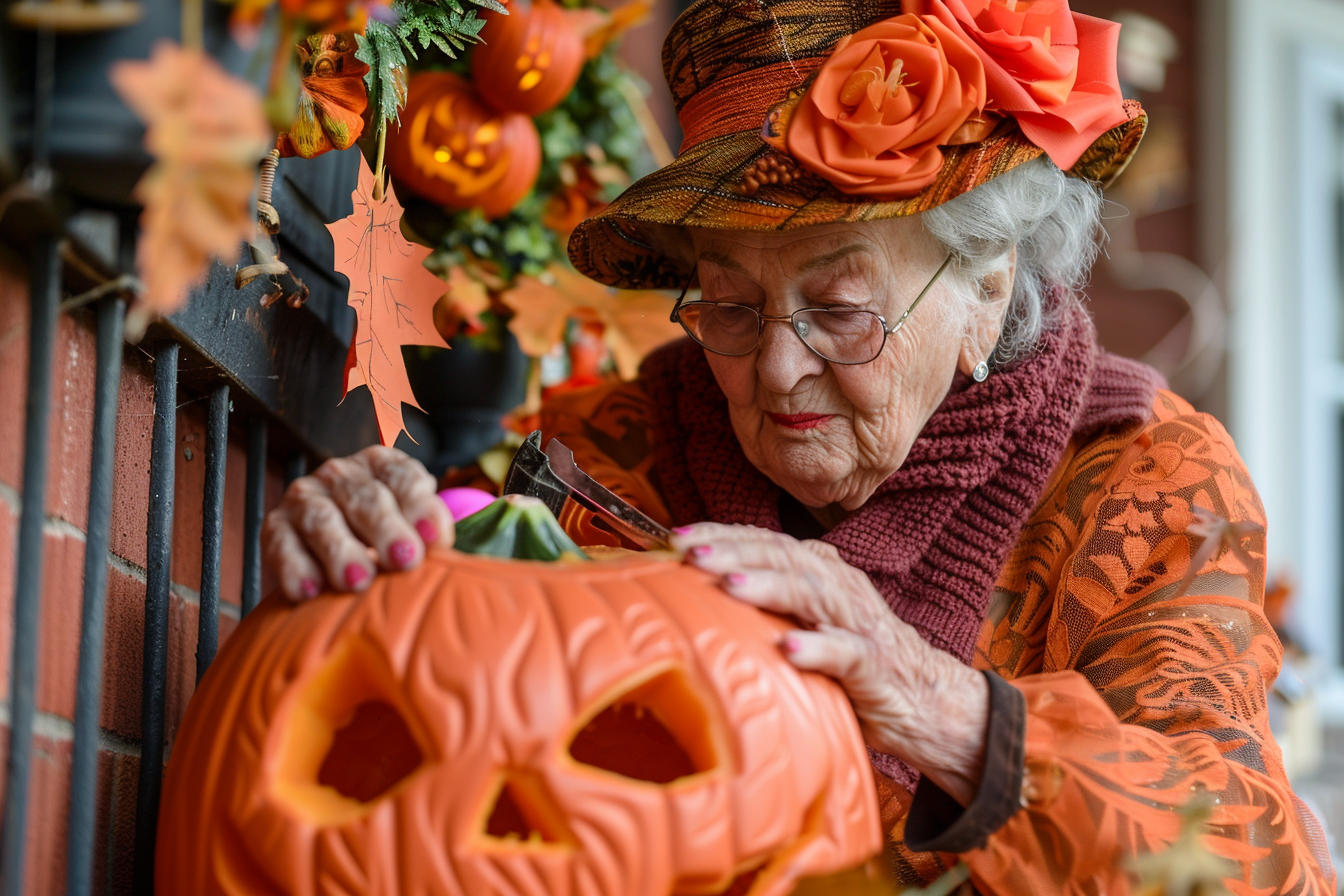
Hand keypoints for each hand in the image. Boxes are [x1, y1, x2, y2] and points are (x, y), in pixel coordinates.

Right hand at [262, 446, 454, 600]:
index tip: (435, 539)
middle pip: (365, 496)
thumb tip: (510, 509)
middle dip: (386, 529)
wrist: (330, 564)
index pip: (404, 478)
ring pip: (322, 519)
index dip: (421, 506)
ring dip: (341, 550)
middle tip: (404, 560)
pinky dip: (293, 567)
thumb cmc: (388, 547)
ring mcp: (306, 498)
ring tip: (358, 580)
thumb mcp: (418, 530)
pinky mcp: (275, 527)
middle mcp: (343, 475)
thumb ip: (447, 527)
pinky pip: (280, 544)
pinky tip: (309, 592)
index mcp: (384, 467)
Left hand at [671, 522, 989, 804]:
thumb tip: (695, 599)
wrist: (926, 700)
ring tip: (730, 585)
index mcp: (818, 573)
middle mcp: (838, 587)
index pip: (767, 542)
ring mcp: (858, 623)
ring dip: (770, 586)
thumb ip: (766, 608)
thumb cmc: (850, 662)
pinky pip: (847, 652)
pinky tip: (789, 648)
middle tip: (691, 553)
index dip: (723, 535)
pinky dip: (818, 647)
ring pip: (813, 592)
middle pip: (785, 556)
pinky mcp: (875, 665)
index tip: (676, 539)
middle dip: (735, 551)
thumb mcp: (803, 625)